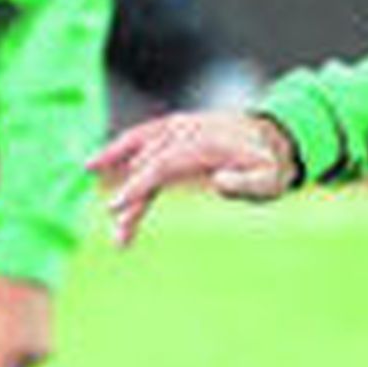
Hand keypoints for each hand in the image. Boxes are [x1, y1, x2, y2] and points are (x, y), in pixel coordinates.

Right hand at [89, 112, 300, 244]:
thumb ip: (246, 184)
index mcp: (205, 145)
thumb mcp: (270, 180)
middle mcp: (186, 133)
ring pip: (139, 152)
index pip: (163, 165)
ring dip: (117, 172)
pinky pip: (140, 140)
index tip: (119, 207)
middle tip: (119, 235)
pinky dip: (117, 150)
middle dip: (129, 198)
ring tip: (99, 194)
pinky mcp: (172, 134)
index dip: (139, 185)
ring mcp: (177, 131)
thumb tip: (217, 183)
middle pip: (147, 165)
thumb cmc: (270, 165)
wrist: (273, 138)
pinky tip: (94, 164)